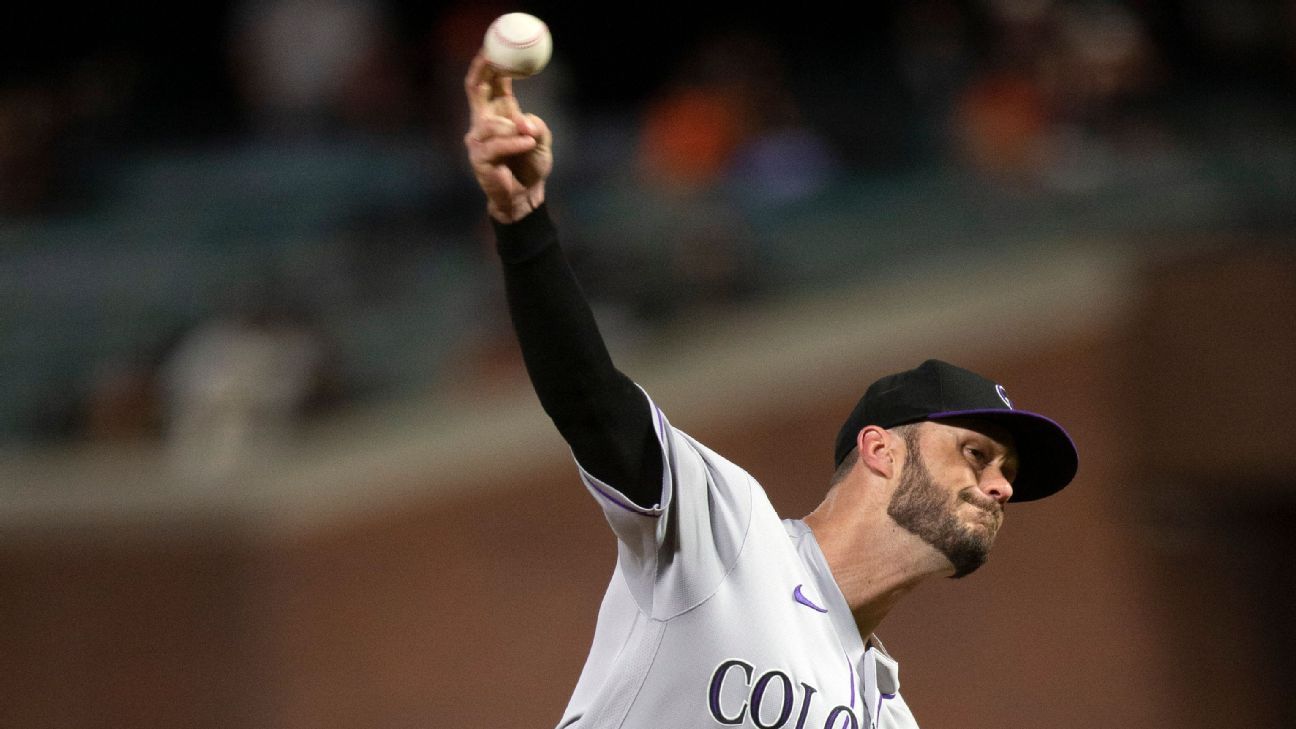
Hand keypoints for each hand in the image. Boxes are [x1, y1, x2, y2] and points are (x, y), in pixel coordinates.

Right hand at [464, 52, 552, 222]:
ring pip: (491, 124)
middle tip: (492, 57)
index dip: (491, 63)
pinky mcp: (478, 159)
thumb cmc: (531, 166)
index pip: (490, 82)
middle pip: (475, 89)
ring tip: (530, 139)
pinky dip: (515, 143)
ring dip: (514, 129)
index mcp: (499, 113)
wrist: (525, 196)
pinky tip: (527, 145)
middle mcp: (483, 123)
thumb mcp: (541, 141)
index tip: (496, 45)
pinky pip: (497, 145)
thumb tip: (523, 122)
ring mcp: (478, 141)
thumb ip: (536, 126)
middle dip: (482, 70)